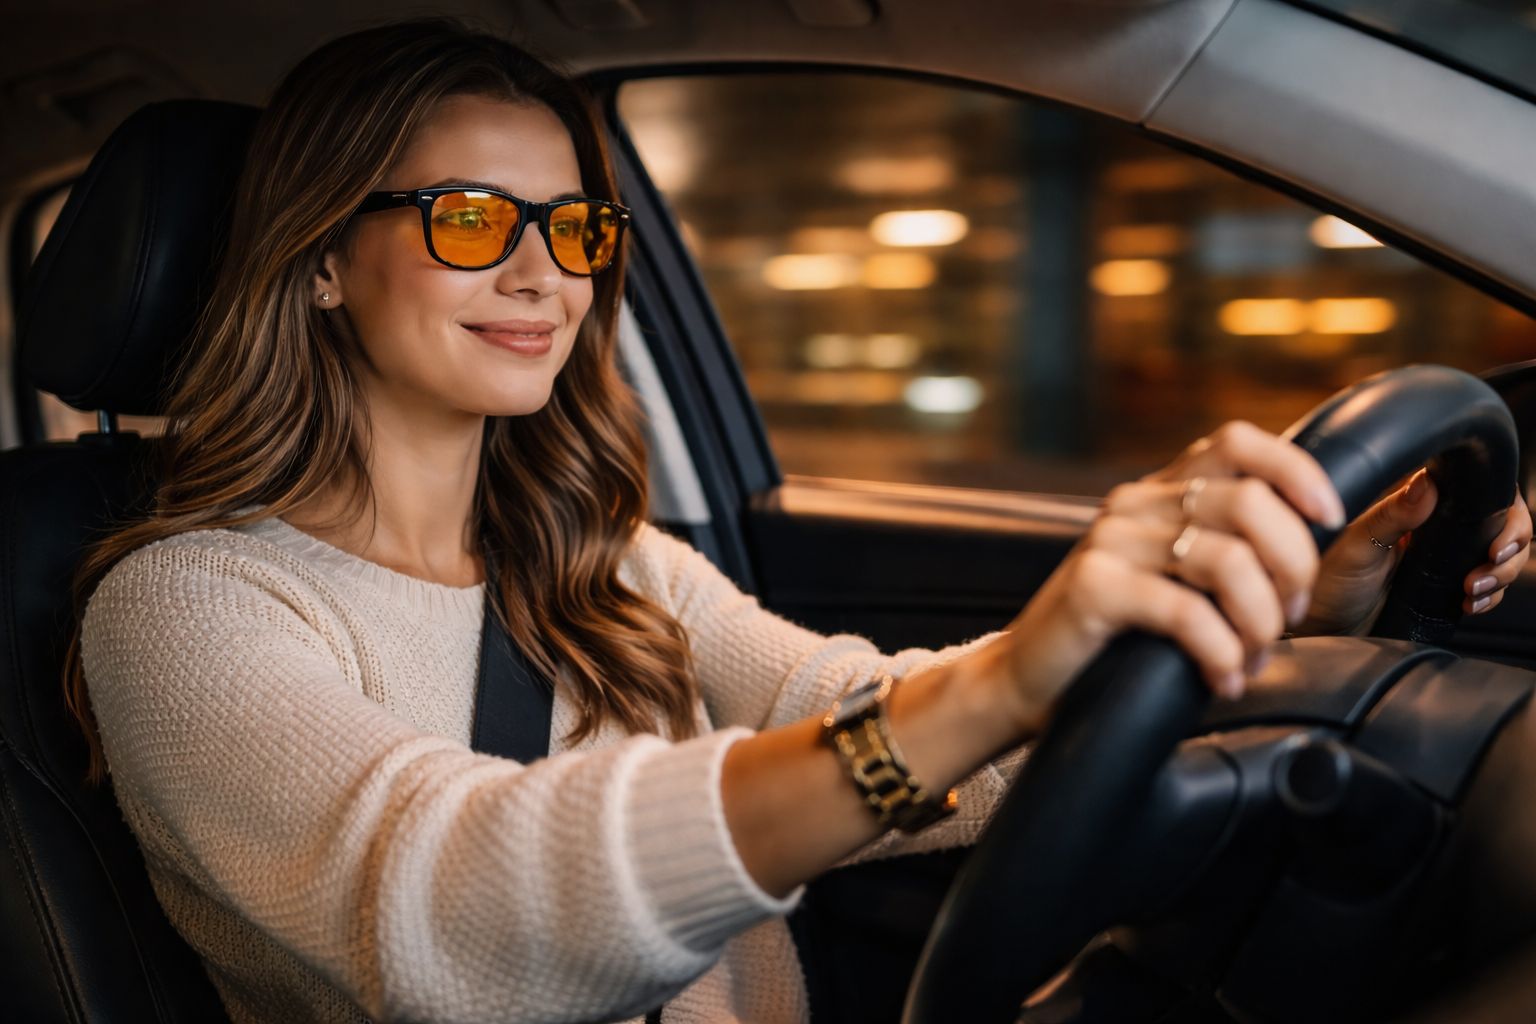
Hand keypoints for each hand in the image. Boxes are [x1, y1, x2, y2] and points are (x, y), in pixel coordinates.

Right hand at [986, 422, 1344, 735]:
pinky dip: (1221, 653)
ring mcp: (1111, 542)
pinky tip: (1221, 679)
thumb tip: (1309, 552)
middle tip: (1290, 617)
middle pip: (1251, 503)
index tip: (1330, 518)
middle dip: (1294, 566)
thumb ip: (1220, 550)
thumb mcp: (1170, 579)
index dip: (1297, 470)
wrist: (1025, 681)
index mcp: (1158, 493)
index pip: (1238, 443)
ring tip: (1250, 659)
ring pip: (1229, 560)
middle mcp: (1133, 505)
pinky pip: (1188, 612)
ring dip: (1261, 621)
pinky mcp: (1095, 587)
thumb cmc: (1110, 640)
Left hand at [1300, 470, 1532, 634]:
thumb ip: (1389, 515)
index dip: (1499, 502)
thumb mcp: (1355, 545)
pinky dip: (1491, 594)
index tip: (1497, 532)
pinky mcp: (1443, 580)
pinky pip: (1487, 582)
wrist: (1319, 628)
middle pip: (1498, 516)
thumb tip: (1425, 482)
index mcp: (1407, 495)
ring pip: (1499, 549)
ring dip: (1503, 571)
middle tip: (1493, 561)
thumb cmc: (1324, 581)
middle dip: (1511, 540)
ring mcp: (1440, 550)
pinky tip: (1471, 602)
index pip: (1473, 480)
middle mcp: (1429, 518)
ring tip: (1475, 588)